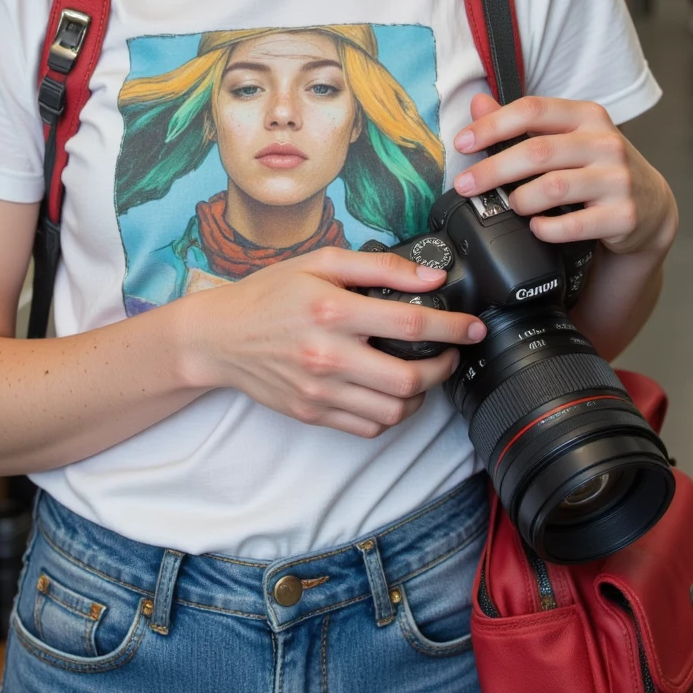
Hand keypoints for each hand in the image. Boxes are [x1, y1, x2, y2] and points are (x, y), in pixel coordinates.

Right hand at [175, 247, 485, 438]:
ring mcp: (319, 390)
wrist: (219, 337)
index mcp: (332, 311)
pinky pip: (368, 428)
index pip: (409, 324)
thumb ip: (380, 267)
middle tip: (451, 354)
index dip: (452, 328)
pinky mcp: (312, 413)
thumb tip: (430, 278)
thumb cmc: (270, 294)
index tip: (473, 328)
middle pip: (409, 379)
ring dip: (420, 396)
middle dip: (444, 368)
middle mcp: (328, 355)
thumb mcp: (321, 263)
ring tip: (422, 375)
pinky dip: (390, 415)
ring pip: (393, 412)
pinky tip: (390, 393)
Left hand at [452, 93, 677, 258]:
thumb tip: (477, 103)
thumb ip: (522, 122)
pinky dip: (546, 229)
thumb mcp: (567, 137)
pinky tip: (537, 228)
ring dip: (520, 200)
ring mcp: (618, 179)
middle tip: (465, 186)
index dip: (492, 126)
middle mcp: (605, 143)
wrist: (651, 206)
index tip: (462, 143)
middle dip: (492, 170)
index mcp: (587, 116)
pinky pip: (573, 224)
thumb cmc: (598, 167)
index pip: (532, 110)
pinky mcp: (623, 215)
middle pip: (537, 151)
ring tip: (511, 206)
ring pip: (553, 187)